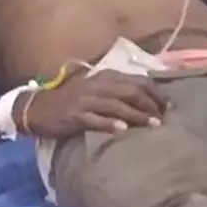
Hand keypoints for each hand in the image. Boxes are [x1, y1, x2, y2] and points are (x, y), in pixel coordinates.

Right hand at [27, 71, 167, 137]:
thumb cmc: (70, 99)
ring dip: (138, 115)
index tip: (168, 105)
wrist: (38, 107)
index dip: (155, 92)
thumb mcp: (95, 88)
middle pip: (131, 92)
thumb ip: (117, 90)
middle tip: (164, 118)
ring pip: (117, 105)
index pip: (137, 80)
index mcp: (105, 77)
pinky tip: (123, 129)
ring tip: (153, 125)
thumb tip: (144, 98)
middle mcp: (98, 85)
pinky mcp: (75, 115)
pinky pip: (95, 119)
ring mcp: (86, 100)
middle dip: (151, 104)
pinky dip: (110, 123)